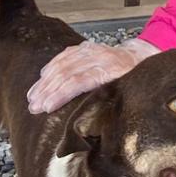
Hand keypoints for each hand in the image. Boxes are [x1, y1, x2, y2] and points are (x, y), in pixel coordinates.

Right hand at [28, 37, 157, 112]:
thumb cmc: (138, 82)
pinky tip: (42, 78)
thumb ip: (117, 106)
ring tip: (32, 97)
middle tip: (33, 107)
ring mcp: (93, 50)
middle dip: (47, 91)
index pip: (80, 81)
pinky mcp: (87, 47)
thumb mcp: (132, 94)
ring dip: (45, 81)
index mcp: (112, 70)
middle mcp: (100, 57)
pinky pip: (65, 54)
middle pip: (67, 73)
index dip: (61, 94)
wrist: (143, 56)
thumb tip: (99, 130)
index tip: (47, 107)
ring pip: (63, 63)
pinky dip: (52, 66)